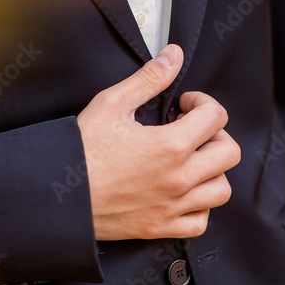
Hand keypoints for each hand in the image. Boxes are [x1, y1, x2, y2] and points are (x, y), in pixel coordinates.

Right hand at [76, 44, 240, 239]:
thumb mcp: (112, 104)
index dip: (203, 103)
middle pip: (229, 153)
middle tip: (192, 131)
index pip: (217, 117)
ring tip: (190, 161)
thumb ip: (149, 79)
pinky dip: (200, 207)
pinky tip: (184, 193)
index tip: (185, 106)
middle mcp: (179, 178)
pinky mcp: (160, 227)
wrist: (55, 195)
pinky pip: (200, 223)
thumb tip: (174, 56)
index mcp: (171, 145)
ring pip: (221, 189)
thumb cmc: (80, 151)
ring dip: (212, 171)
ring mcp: (172, 206)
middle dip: (215, 135)